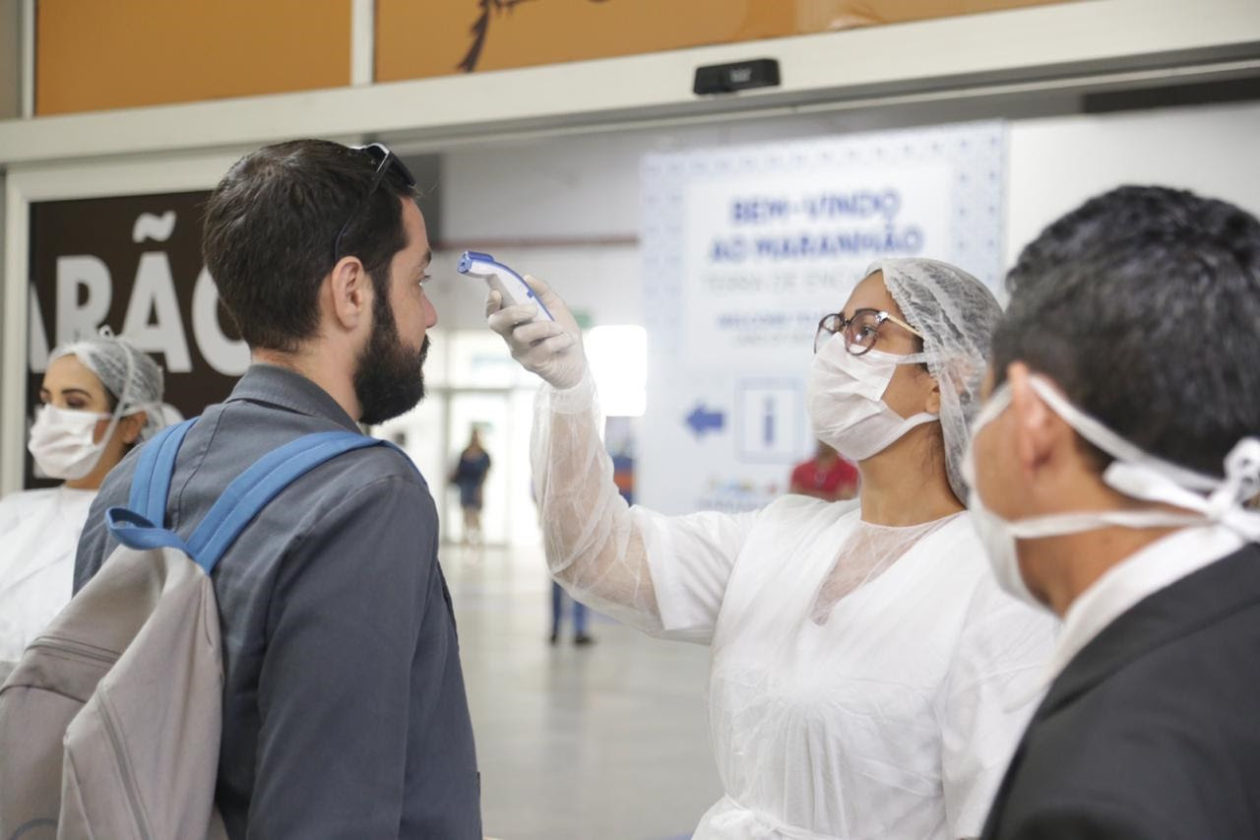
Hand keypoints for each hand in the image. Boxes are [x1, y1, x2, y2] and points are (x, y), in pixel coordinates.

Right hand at [485, 274, 585, 388]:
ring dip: (544, 327)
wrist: (577, 360)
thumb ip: (542, 292)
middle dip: (512, 312)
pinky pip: (542, 348)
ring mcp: (520, 352)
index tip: (496, 292)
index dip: (490, 303)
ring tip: (560, 328)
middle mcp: (511, 337)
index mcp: (513, 322)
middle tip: (533, 309)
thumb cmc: (562, 332)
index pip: (493, 312)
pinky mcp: (532, 364)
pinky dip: (559, 340)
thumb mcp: (555, 306)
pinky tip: (568, 340)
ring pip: (520, 335)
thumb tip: (527, 278)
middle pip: (497, 323)